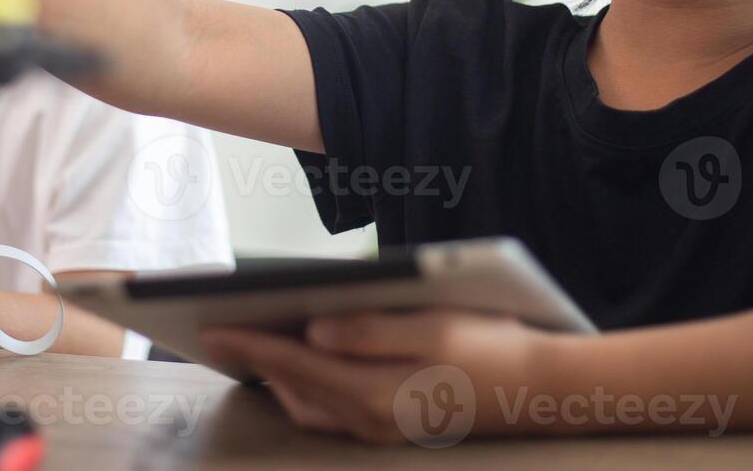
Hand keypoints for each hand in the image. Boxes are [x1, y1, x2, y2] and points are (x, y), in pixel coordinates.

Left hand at [199, 310, 559, 444]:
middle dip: (253, 360)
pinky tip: (301, 369)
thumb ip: (369, 328)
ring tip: (250, 346)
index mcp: (374, 389)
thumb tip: (313, 327)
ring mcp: (381, 428)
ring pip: (309, 405)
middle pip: (293, 386)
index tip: (210, 326)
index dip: (249, 343)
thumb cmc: (490, 346)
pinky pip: (332, 413)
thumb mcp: (431, 324)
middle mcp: (370, 417)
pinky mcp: (393, 426)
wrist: (542, 390)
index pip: (293, 362)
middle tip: (217, 333)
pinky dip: (306, 389)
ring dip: (277, 377)